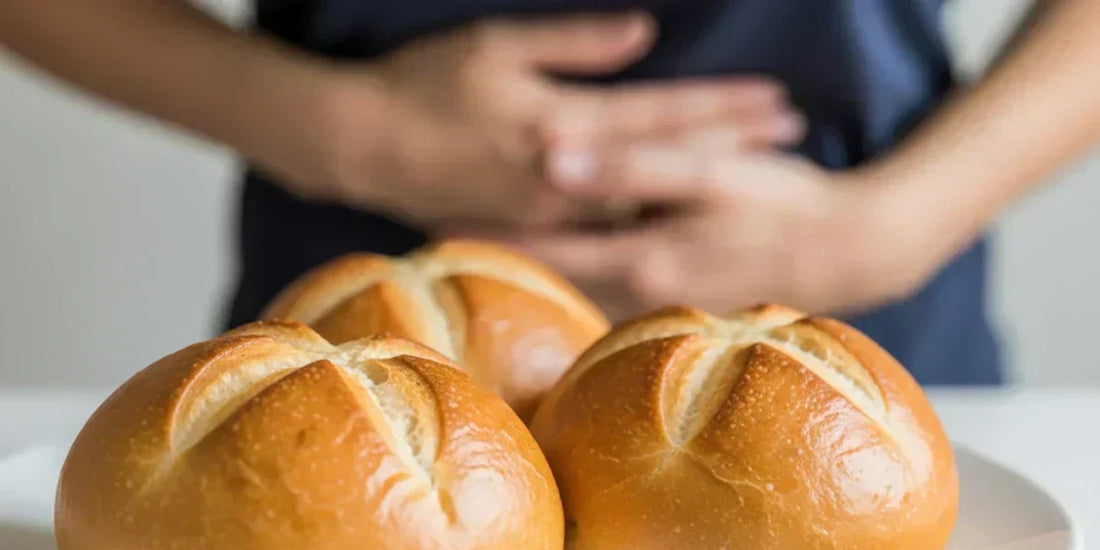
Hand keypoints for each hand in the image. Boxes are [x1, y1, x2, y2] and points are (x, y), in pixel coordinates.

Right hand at [302, 13, 802, 228]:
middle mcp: (569, 173)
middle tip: (791, 139)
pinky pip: (605, 233)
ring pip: (644, 203)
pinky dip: (650, 224)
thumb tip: (645, 33)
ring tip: (752, 180)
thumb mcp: (497, 46)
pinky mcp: (532, 230)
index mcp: (564, 121)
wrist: (362, 146)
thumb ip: (576, 43)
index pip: (663, 114)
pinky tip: (681, 225)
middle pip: (668, 162)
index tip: (777, 100)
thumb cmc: (424, 84)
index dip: (723, 107)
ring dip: (699, 188)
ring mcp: (552, 210)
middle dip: (734, 147)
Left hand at [458, 147, 950, 320]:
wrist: (850, 248)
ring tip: (493, 241)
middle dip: (508, 253)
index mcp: (639, 257)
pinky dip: (589, 268)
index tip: (439, 228)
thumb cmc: (783, 204)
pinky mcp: (684, 292)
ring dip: (544, 263)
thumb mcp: (708, 175)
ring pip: (584, 281)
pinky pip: (620, 284)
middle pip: (557, 274)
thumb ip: (629, 167)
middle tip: (450, 233)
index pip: (546, 250)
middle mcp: (642, 287)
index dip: (492, 237)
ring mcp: (664, 296)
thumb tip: (554, 159)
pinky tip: (573, 253)